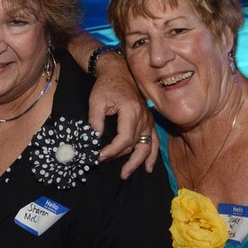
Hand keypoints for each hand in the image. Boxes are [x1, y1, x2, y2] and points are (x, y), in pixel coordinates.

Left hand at [89, 54, 156, 177]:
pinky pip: (154, 142)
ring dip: (136, 162)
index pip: (124, 139)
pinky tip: (147, 168)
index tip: (98, 156)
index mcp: (132, 111)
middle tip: (103, 163)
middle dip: (118, 157)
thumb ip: (95, 120)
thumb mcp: (96, 100)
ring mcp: (149, 121)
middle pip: (134, 145)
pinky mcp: (149, 123)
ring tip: (125, 174)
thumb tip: (94, 139)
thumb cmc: (106, 85)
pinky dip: (151, 156)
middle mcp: (144, 118)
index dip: (112, 150)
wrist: (118, 73)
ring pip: (146, 147)